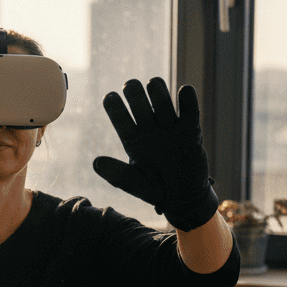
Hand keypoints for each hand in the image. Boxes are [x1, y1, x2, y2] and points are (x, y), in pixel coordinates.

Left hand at [92, 78, 218, 231]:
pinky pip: (189, 105)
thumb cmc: (156, 190)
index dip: (113, 104)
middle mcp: (148, 128)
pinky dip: (187, 97)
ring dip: (156, 88)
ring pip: (160, 95)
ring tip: (155, 89)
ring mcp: (169, 126)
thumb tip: (96, 163)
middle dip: (133, 91)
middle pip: (137, 98)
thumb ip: (117, 174)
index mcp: (131, 138)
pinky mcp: (191, 128)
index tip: (110, 98)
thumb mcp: (135, 184)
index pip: (117, 114)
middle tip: (133, 91)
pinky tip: (184, 95)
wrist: (184, 197)